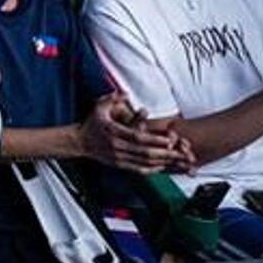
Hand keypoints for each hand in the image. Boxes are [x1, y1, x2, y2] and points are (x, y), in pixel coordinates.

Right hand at [79, 93, 193, 173]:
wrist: (81, 142)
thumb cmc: (92, 123)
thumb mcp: (99, 106)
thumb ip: (113, 98)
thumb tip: (125, 93)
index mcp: (114, 132)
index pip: (138, 137)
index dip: (155, 139)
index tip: (170, 139)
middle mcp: (117, 147)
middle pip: (145, 152)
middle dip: (165, 153)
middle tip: (181, 152)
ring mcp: (119, 158)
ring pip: (145, 163)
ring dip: (163, 162)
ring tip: (178, 161)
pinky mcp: (120, 165)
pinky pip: (140, 169)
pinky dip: (153, 169)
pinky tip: (163, 166)